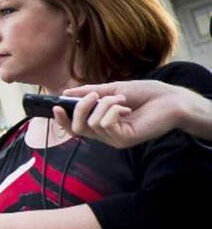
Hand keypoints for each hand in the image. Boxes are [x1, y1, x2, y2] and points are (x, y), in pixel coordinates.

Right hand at [56, 80, 208, 147]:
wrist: (171, 99)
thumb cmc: (146, 94)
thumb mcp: (113, 89)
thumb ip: (90, 92)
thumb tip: (67, 92)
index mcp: (101, 122)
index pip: (74, 127)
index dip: (62, 119)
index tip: (56, 106)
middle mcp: (105, 134)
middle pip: (76, 128)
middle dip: (81, 107)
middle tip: (95, 95)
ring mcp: (113, 138)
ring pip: (92, 123)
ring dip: (105, 104)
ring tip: (122, 99)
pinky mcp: (122, 140)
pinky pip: (105, 124)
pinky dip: (113, 110)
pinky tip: (127, 108)